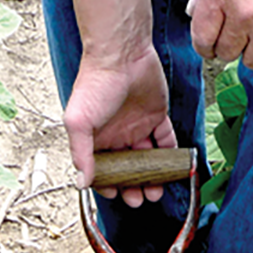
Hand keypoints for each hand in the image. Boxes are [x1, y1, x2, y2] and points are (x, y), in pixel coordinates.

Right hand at [63, 45, 176, 207]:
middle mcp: (117, 135)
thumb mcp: (79, 122)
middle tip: (139, 199)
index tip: (116, 195)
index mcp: (97, 138)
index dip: (109, 185)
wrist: (121, 53)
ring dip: (152, 178)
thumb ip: (81, 154)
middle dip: (133, 187)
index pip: (103, 170)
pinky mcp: (157, 116)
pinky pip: (166, 140)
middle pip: (127, 169)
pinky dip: (171, 155)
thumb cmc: (95, 84)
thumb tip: (82, 183)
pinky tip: (173, 168)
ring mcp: (137, 126)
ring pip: (147, 160)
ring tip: (156, 192)